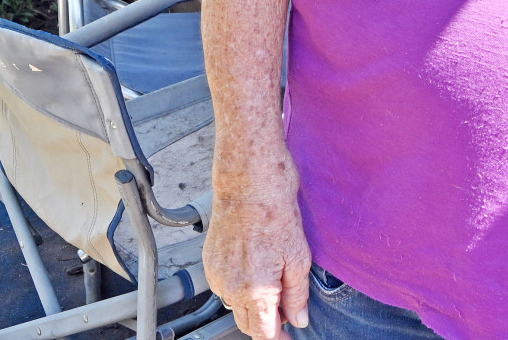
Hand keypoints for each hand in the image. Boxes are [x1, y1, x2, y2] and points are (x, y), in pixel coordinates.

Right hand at [204, 178, 311, 337]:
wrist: (248, 182)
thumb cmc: (275, 212)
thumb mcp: (298, 259)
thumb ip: (297, 296)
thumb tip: (298, 320)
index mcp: (255, 291)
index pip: (264, 334)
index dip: (278, 338)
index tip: (289, 336)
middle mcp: (231, 288)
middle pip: (247, 324)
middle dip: (266, 324)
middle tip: (286, 310)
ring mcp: (217, 275)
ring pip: (234, 306)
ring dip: (252, 305)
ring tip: (271, 282)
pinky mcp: (209, 262)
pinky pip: (224, 287)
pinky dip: (239, 286)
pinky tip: (254, 267)